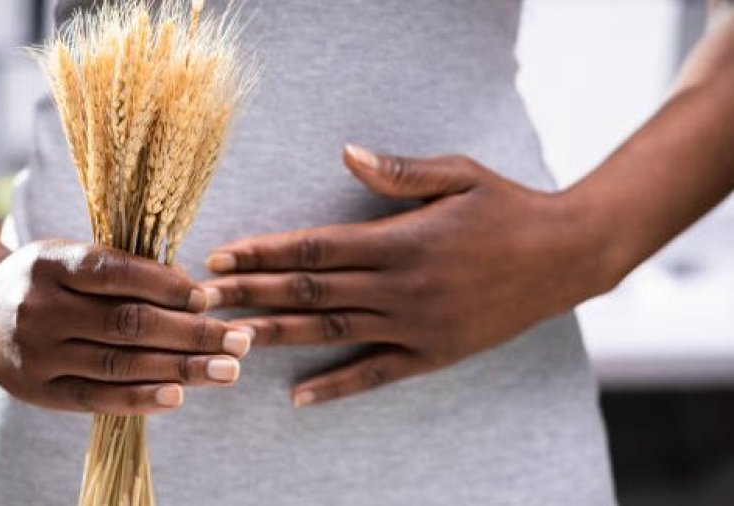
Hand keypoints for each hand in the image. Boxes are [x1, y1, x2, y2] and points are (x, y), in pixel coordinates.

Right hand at [0, 240, 251, 414]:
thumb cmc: (45, 278)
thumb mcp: (71, 255)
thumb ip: (122, 269)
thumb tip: (192, 291)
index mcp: (51, 263)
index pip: (115, 273)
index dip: (165, 286)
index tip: (207, 296)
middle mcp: (40, 309)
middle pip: (127, 323)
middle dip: (191, 333)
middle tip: (240, 340)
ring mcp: (36, 354)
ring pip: (118, 363)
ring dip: (180, 368)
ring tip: (227, 370)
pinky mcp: (38, 390)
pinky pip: (96, 397)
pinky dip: (140, 398)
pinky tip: (178, 395)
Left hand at [201, 145, 607, 406]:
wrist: (566, 256)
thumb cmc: (508, 208)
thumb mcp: (460, 175)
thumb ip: (399, 173)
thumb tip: (346, 154)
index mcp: (401, 240)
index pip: (315, 249)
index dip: (264, 253)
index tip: (222, 255)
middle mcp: (401, 287)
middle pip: (310, 293)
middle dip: (250, 294)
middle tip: (201, 298)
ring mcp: (415, 326)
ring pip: (331, 333)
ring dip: (276, 336)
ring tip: (229, 339)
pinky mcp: (433, 354)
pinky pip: (375, 376)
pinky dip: (335, 386)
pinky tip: (298, 396)